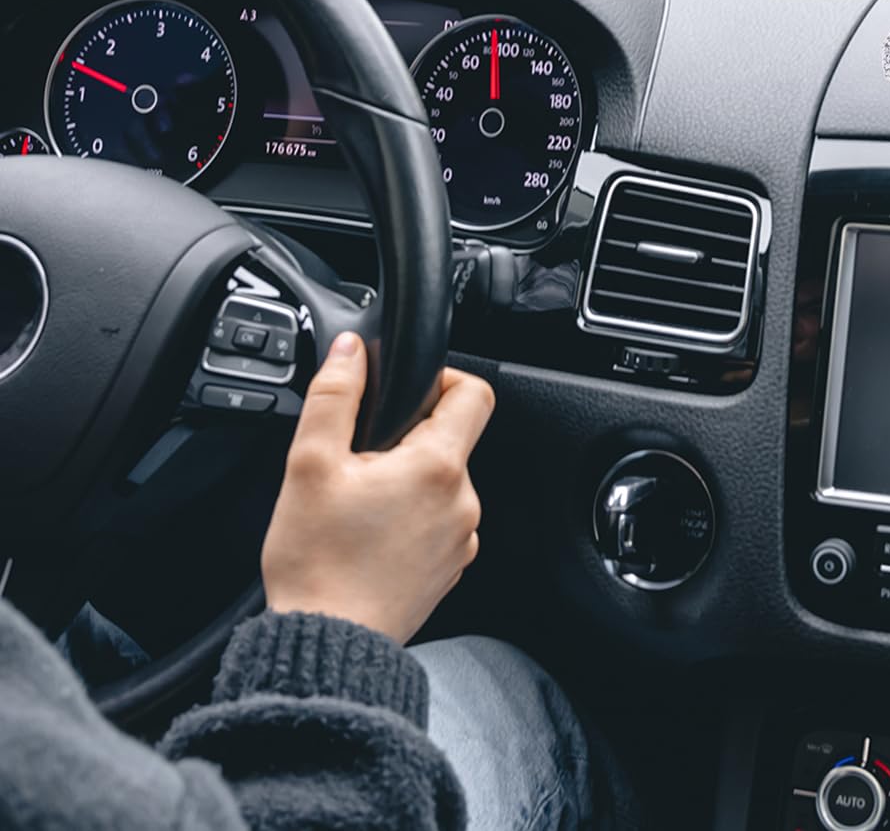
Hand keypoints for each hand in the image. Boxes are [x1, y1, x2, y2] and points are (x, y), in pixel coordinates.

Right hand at [261, 332, 494, 643]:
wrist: (327, 646)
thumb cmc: (317, 564)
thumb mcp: (308, 466)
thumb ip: (334, 397)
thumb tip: (350, 351)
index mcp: (438, 466)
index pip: (473, 393)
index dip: (442, 379)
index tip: (405, 392)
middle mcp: (463, 501)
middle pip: (451, 440)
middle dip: (407, 440)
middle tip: (358, 462)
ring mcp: (462, 538)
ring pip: (442, 484)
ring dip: (407, 482)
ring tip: (358, 505)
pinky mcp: (450, 568)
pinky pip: (438, 522)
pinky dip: (411, 518)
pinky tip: (369, 536)